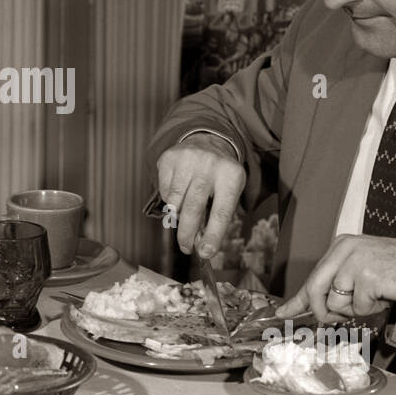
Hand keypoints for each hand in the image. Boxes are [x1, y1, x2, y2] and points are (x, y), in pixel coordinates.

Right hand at [155, 133, 245, 259]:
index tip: (205, 253)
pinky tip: (178, 195)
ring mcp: (187, 160)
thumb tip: (202, 245)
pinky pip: (164, 191)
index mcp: (231, 176)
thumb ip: (217, 217)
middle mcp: (209, 165)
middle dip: (187, 234)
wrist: (207, 141)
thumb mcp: (228, 192)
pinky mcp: (169, 159)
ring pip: (175, 202)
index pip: (221, 212)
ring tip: (183, 218)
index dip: (213, 236)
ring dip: (177, 217)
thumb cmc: (220, 175)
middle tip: (186, 248)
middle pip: (194, 208)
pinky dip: (170, 201)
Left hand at [276, 235, 395, 323]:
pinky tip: (385, 295)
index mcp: (341, 245)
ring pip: (336, 303)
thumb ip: (340, 284)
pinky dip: (372, 309)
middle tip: (337, 317)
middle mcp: (344, 249)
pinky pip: (358, 307)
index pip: (313, 276)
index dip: (298, 299)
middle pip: (315, 290)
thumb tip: (317, 307)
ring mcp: (355, 261)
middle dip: (324, 311)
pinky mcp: (366, 275)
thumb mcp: (363, 271)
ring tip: (376, 296)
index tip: (283, 313)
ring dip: (356, 309)